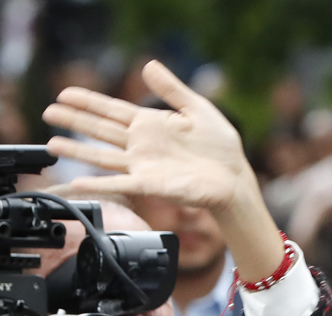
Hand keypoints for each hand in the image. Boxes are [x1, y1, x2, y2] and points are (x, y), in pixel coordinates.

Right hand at [42, 60, 251, 213]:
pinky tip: (78, 181)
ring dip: (77, 150)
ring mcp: (144, 165)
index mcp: (152, 124)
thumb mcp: (198, 110)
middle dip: (74, 120)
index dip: (88, 101)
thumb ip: (173, 90)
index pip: (112, 110)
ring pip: (102, 156)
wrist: (234, 178)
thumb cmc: (221, 148)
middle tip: (49, 112)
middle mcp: (142, 145)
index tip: (64, 94)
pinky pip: (119, 183)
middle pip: (101, 129)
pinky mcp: (150, 184)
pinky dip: (98, 183)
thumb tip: (149, 65)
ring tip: (52, 144)